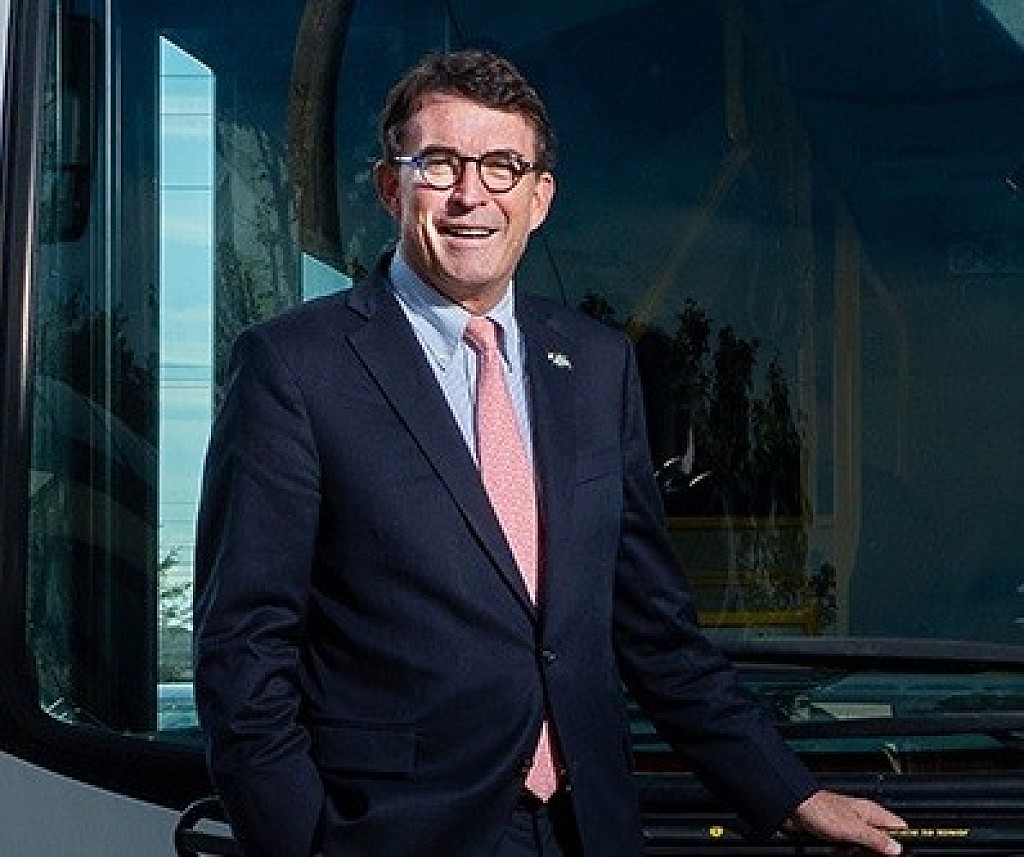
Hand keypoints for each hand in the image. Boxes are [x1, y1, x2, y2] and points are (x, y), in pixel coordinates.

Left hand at [789, 790, 906, 854]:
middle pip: (881, 840)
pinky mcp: (838, 832)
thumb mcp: (852, 829)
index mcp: (871, 812)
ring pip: (864, 847)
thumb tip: (896, 848)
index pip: (898, 828)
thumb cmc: (819, 809)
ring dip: (856, 853)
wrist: (794, 808)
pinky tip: (838, 852)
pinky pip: (848, 847)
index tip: (894, 854)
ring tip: (845, 851)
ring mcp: (850, 824)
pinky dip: (844, 852)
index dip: (899, 843)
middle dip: (873, 852)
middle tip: (863, 853)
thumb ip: (876, 838)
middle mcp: (862, 817)